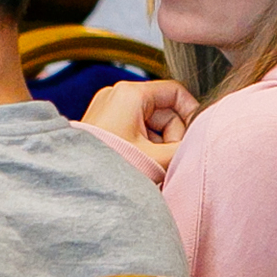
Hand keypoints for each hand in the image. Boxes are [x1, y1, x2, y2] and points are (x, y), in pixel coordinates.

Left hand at [82, 78, 198, 174]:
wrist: (73, 185)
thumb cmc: (111, 168)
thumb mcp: (157, 158)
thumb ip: (186, 148)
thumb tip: (204, 143)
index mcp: (130, 93)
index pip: (175, 92)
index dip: (191, 113)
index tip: (195, 137)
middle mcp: (118, 95)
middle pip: (164, 111)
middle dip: (170, 137)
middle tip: (165, 161)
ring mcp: (108, 109)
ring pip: (151, 124)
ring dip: (158, 146)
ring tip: (149, 167)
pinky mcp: (103, 124)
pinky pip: (135, 131)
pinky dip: (143, 148)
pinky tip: (139, 166)